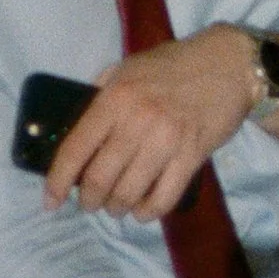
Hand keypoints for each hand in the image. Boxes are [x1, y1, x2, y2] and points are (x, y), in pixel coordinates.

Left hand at [47, 27, 256, 222]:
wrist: (228, 64)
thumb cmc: (173, 65)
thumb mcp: (129, 67)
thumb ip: (101, 93)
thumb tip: (76, 126)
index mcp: (115, 97)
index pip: (76, 148)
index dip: (57, 181)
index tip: (50, 201)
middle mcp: (137, 120)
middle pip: (99, 179)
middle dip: (89, 201)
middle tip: (90, 203)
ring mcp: (166, 140)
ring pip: (127, 194)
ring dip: (116, 208)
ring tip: (116, 206)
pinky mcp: (191, 157)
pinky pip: (162, 199)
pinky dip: (147, 213)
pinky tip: (142, 210)